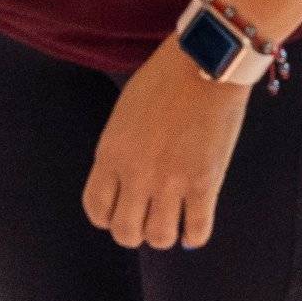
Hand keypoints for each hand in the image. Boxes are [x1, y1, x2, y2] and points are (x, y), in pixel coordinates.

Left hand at [83, 47, 248, 250]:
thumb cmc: (164, 80)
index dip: (107, 219)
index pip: (97, 210)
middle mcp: (136, 173)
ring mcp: (171, 181)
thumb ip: (120, 151)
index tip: (119, 214)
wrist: (204, 63)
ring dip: (164, 235)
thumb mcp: (124, 115)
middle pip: (126, 232)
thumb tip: (128, 184)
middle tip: (146, 221)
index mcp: (111, 154)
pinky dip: (194, 236)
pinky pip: (197, 230)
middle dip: (135, 233)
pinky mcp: (205, 182)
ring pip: (159, 237)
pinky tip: (194, 227)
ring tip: (171, 223)